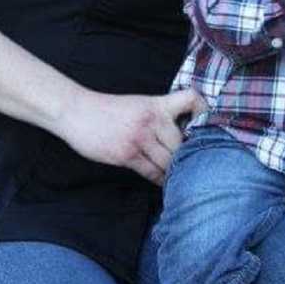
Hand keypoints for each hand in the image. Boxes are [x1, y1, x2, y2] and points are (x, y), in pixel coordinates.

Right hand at [56, 87, 205, 185]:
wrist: (76, 112)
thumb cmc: (107, 109)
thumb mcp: (138, 104)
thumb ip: (158, 116)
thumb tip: (180, 135)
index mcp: (156, 104)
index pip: (191, 100)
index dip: (203, 111)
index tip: (208, 124)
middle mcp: (152, 120)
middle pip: (182, 142)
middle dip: (190, 155)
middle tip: (197, 166)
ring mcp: (140, 138)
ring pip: (170, 160)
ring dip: (176, 171)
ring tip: (183, 179)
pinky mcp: (127, 155)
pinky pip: (152, 172)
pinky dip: (161, 180)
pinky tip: (165, 183)